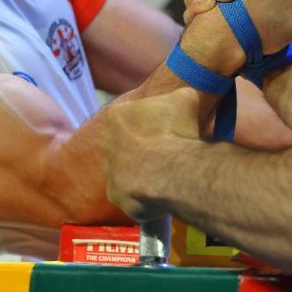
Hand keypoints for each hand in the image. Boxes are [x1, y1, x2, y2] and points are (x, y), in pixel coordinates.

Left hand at [101, 88, 203, 220]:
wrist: (170, 170)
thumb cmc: (175, 130)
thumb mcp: (186, 99)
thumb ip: (181, 96)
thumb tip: (185, 98)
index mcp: (116, 116)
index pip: (133, 116)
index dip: (154, 122)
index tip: (170, 128)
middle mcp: (105, 142)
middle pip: (126, 142)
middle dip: (144, 146)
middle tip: (168, 151)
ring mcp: (107, 171)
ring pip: (127, 169)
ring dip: (143, 171)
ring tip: (167, 173)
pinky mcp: (114, 195)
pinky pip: (130, 194)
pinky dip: (144, 194)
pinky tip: (162, 192)